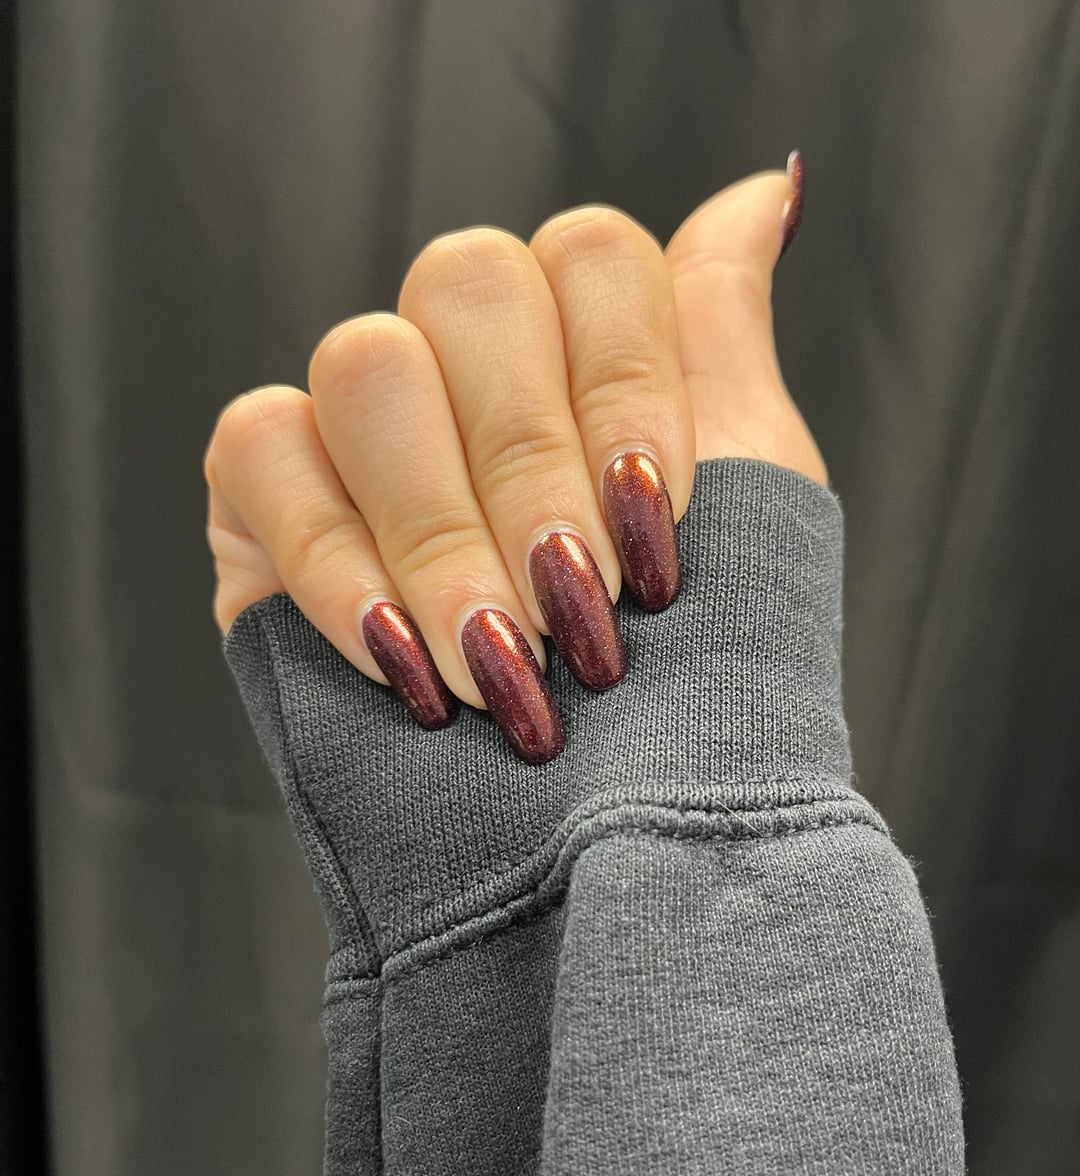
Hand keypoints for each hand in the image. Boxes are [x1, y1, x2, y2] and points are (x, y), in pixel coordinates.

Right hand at [204, 155, 825, 763]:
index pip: (590, 255)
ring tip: (501, 668)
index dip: (627, 386)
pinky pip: (263, 451)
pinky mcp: (266, 510)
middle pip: (468, 284)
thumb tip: (763, 188)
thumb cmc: (696, 689)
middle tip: (579, 617)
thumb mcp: (748, 504)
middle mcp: (470, 377)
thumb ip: (721, 338)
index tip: (658, 538)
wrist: (592, 863)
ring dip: (446, 533)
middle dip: (535, 468)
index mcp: (584, 356)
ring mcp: (366, 437)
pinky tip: (406, 667)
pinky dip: (341, 564)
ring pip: (367, 362)